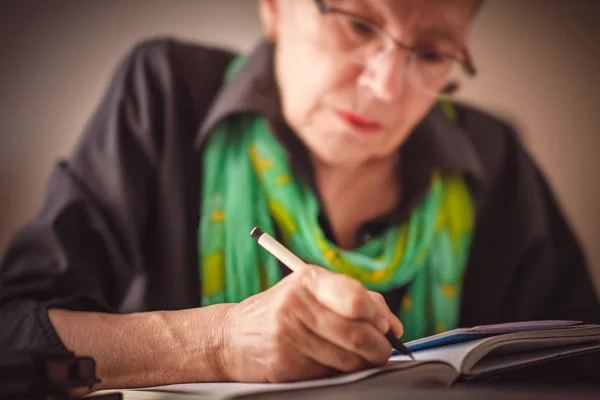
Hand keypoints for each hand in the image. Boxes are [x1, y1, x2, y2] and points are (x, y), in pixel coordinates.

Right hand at [217, 264, 402, 382]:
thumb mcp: (310, 291)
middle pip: (357, 332)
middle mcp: (296, 304)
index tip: (386, 325)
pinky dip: (340, 371)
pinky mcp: (285, 363)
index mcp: (308, 279)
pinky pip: (329, 372)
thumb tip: (393, 325)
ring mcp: (288, 335)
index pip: (355, 298)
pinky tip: (333, 362)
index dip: (378, 315)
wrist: (232, 336)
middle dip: (380, 346)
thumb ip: (353, 300)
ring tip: (361, 357)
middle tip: (383, 350)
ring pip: (347, 358)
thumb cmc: (281, 310)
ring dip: (363, 362)